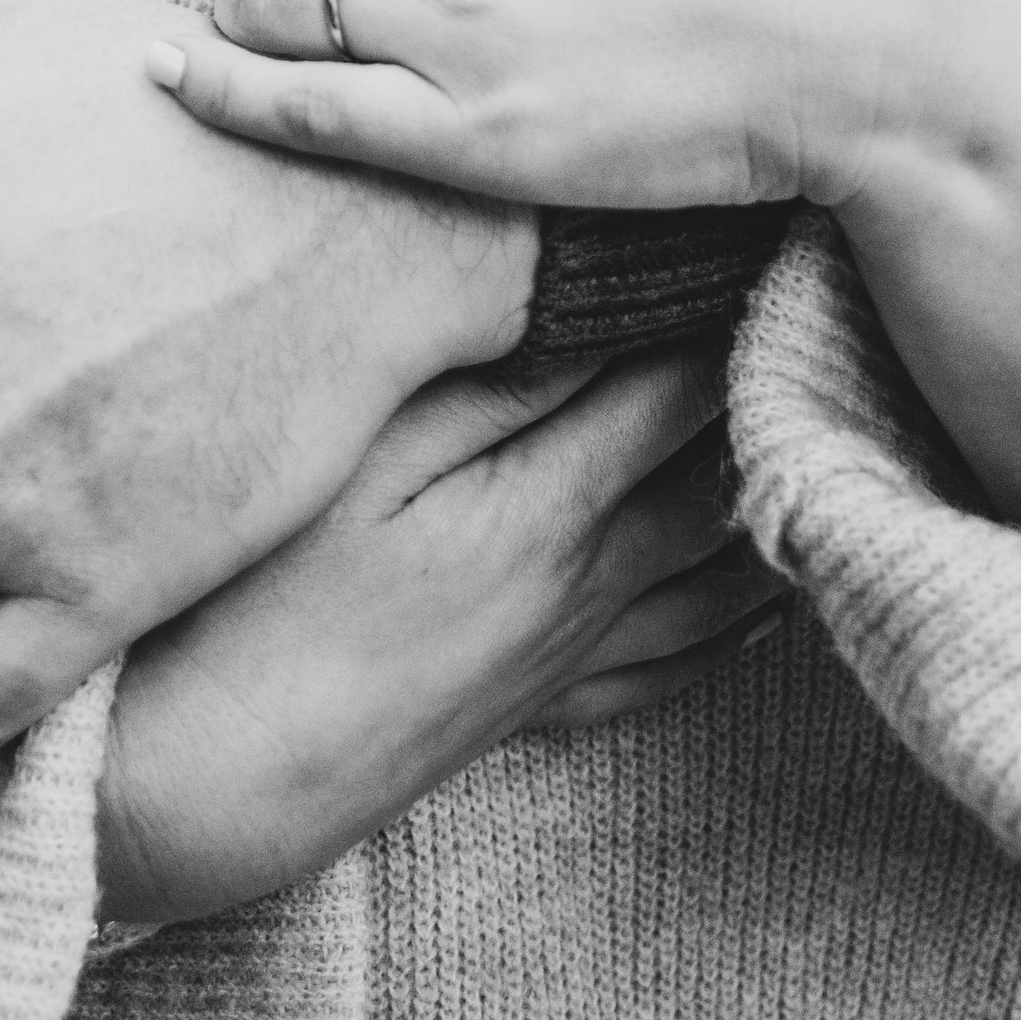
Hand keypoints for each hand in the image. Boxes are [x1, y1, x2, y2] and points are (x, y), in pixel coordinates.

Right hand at [96, 332, 783, 925]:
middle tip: (822, 297)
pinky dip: (739, 617)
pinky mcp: (536, 709)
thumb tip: (596, 297)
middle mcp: (585, 586)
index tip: (772, 227)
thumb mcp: (358, 462)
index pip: (684, 383)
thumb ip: (488, 383)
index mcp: (546, 510)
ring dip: (774, 490)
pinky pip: (681, 660)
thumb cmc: (254, 606)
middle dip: (775, 379)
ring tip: (824, 415)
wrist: (196, 792)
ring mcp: (567, 657)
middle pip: (722, 466)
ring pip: (722, 570)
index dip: (735, 300)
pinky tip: (764, 594)